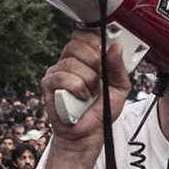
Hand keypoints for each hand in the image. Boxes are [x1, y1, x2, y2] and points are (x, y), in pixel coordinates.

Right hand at [42, 29, 129, 145]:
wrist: (89, 132)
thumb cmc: (101, 109)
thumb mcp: (120, 87)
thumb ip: (119, 68)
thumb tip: (115, 48)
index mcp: (84, 58)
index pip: (81, 35)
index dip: (92, 40)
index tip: (102, 51)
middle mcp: (68, 62)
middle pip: (75, 45)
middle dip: (93, 61)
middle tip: (100, 76)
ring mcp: (56, 72)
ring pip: (70, 62)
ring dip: (87, 80)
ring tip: (91, 93)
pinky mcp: (48, 85)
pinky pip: (62, 77)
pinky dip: (76, 87)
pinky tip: (81, 96)